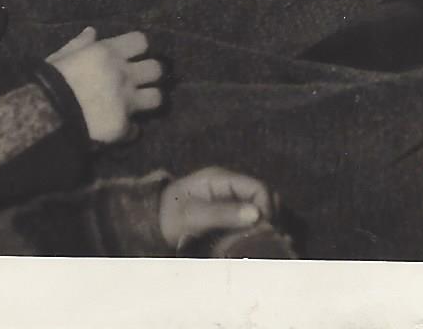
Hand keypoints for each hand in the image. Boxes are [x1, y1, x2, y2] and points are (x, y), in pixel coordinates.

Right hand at [47, 26, 163, 145]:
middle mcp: (123, 74)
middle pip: (156, 69)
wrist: (48, 114)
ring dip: (148, 100)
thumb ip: (80, 44)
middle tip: (141, 80)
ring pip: (157, 98)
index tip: (133, 54)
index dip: (139, 48)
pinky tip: (121, 129)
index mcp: (108, 52)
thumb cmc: (52, 79)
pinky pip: (136, 129)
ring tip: (139, 105)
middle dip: (150, 73)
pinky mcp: (124, 126)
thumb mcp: (62, 55)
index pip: (141, 41)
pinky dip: (129, 129)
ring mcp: (126, 101)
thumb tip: (93, 32)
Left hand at [158, 167, 275, 249]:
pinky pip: (251, 218)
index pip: (258, 187)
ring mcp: (230, 198)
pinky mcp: (229, 213)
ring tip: (264, 244)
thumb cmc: (170, 216)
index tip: (266, 232)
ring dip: (265, 225)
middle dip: (270, 218)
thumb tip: (257, 214)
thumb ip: (223, 213)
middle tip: (268, 241)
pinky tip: (256, 243)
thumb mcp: (193, 215)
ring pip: (260, 208)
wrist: (152, 222)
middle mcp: (229, 185)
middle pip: (264, 197)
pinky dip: (258, 229)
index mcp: (221, 178)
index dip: (267, 209)